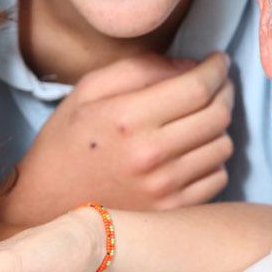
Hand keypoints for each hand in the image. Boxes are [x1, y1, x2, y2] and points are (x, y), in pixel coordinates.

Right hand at [0, 51, 235, 223]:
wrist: (46, 206)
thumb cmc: (66, 142)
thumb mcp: (88, 90)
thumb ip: (140, 69)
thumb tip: (190, 66)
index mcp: (127, 118)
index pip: (197, 87)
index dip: (216, 68)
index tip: (218, 60)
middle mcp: (151, 155)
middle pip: (218, 115)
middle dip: (225, 91)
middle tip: (217, 83)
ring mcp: (164, 188)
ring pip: (223, 145)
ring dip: (219, 126)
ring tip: (200, 118)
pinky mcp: (172, 211)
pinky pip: (218, 177)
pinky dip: (213, 159)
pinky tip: (193, 150)